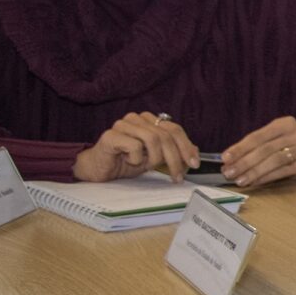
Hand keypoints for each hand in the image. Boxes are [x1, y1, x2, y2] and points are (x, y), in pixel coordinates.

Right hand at [73, 112, 198, 181]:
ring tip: (147, 167)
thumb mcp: (156, 158)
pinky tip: (129, 162)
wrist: (99, 169)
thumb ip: (174, 153)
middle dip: (175, 158)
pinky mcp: (111, 135)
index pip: (174, 129)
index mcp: (149, 120)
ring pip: (153, 139)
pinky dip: (136, 158)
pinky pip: (134, 146)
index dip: (186, 146)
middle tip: (177, 176)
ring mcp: (123, 124)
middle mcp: (137, 118)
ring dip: (155, 158)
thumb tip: (195, 152)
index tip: (194, 164)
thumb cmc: (126, 161)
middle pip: (166, 135)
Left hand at [221, 116, 295, 186]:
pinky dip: (266, 177)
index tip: (225, 158)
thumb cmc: (284, 142)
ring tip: (239, 180)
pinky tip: (254, 182)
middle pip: (266, 149)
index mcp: (287, 123)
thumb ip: (253, 146)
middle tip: (229, 172)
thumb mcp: (271, 137)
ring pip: (274, 161)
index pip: (259, 136)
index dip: (241, 147)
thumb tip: (229, 161)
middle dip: (245, 162)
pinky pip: (283, 172)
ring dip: (254, 172)